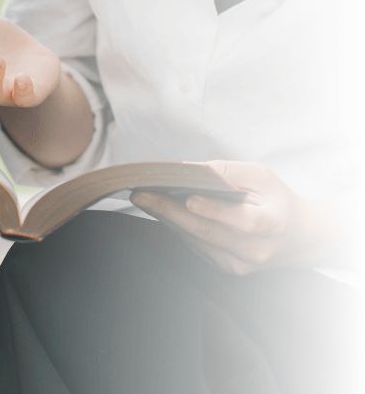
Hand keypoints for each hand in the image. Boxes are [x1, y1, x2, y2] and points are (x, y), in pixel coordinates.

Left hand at [130, 161, 336, 275]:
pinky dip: (177, 228)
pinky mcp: (227, 269)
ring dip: (167, 219)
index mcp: (272, 223)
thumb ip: (226, 173)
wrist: (297, 236)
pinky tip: (161, 212)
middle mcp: (256, 250)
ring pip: (196, 240)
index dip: (215, 211)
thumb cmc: (276, 200)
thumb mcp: (260, 176)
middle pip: (208, 233)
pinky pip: (195, 246)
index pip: (243, 221)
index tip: (189, 199)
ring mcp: (240, 264)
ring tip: (144, 198)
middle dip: (170, 212)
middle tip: (142, 195)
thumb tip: (186, 170)